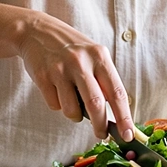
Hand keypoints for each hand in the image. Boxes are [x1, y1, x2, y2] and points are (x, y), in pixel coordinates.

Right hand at [16, 12, 134, 141]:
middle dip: (100, 126)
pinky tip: (55, 89)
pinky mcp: (43, 77)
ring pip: (72, 110)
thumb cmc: (71, 48)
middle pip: (96, 104)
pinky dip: (58, 105)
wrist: (37, 31)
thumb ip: (104, 81)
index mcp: (99, 56)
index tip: (128, 134)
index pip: (117, 92)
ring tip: (72, 101)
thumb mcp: (93, 56)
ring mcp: (60, 69)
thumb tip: (115, 116)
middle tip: (102, 134)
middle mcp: (81, 62)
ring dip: (75, 115)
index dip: (124, 117)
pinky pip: (54, 105)